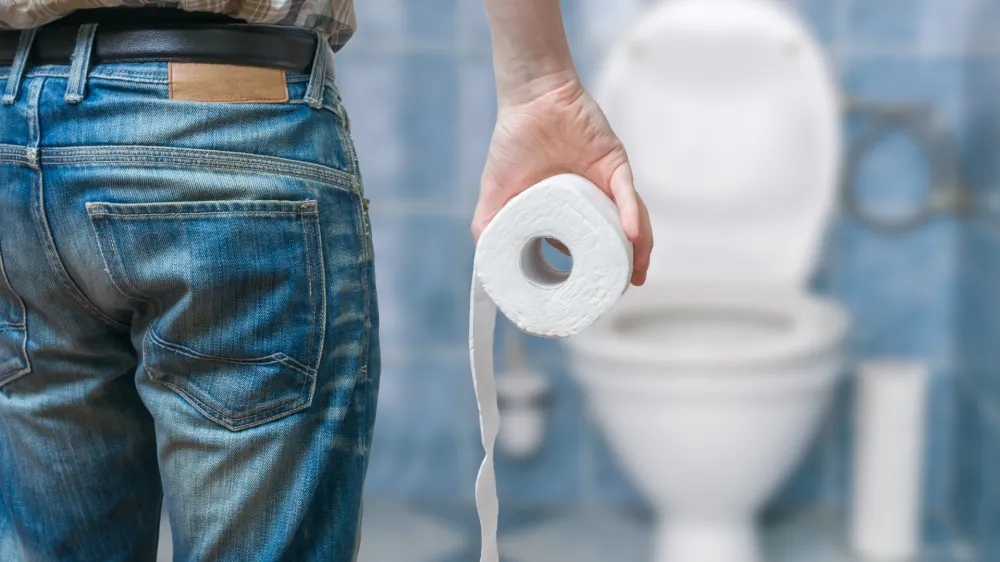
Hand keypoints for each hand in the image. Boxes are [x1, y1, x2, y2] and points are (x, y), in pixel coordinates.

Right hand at [472, 73, 652, 285]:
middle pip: (616, 240)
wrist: (529, 100)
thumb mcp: (495, 194)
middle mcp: (593, 201)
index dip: (591, 273)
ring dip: (638, 250)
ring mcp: (606, 184)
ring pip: (631, 221)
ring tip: (636, 273)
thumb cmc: (512, 143)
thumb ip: (490, 228)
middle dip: (623, 268)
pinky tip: (632, 237)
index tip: (592, 296)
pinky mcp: (615, 164)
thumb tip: (486, 269)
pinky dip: (632, 216)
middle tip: (620, 290)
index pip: (586, 247)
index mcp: (569, 212)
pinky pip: (628, 194)